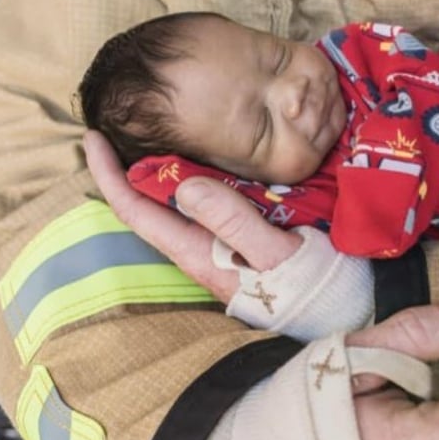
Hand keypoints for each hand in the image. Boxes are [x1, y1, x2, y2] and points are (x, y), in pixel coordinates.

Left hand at [83, 130, 302, 302]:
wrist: (343, 313)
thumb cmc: (313, 287)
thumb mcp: (277, 253)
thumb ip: (234, 222)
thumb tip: (184, 186)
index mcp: (200, 254)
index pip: (138, 213)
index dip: (111, 176)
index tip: (94, 138)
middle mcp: (201, 253)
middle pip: (149, 208)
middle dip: (127, 170)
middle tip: (121, 126)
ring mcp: (219, 250)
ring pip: (176, 207)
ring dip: (160, 174)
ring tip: (156, 136)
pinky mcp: (239, 245)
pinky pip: (203, 208)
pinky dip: (194, 180)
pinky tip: (205, 163)